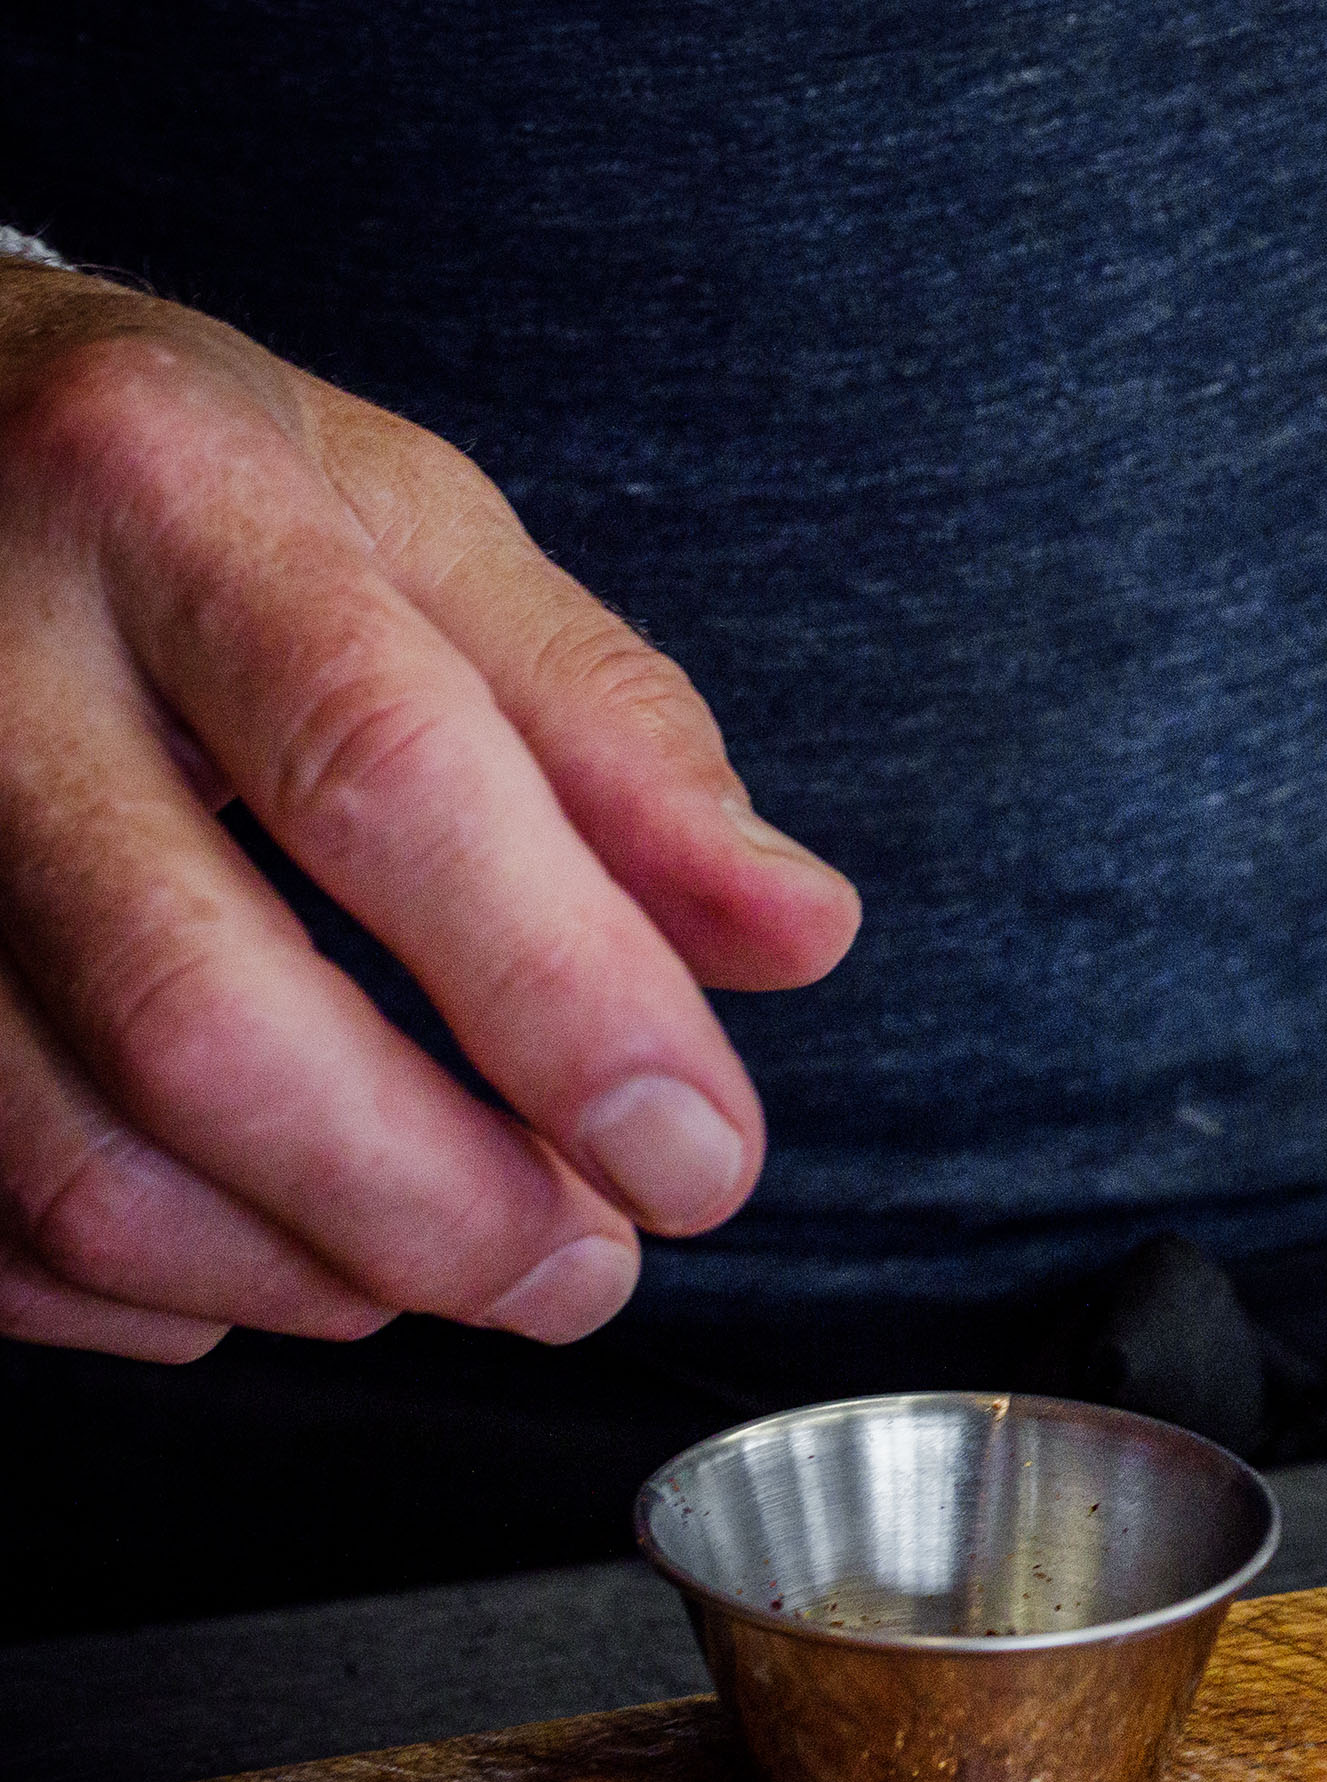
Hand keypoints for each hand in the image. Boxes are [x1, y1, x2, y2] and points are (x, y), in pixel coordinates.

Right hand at [0, 270, 859, 1359]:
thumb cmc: (188, 498)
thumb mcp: (419, 532)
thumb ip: (614, 737)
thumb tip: (799, 935)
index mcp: (164, 492)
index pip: (388, 779)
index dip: (566, 1001)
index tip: (702, 1158)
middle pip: (202, 1016)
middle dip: (439, 1204)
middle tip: (591, 1269)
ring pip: (70, 1160)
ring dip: (308, 1271)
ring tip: (462, 1259)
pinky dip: (147, 1289)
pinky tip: (272, 1246)